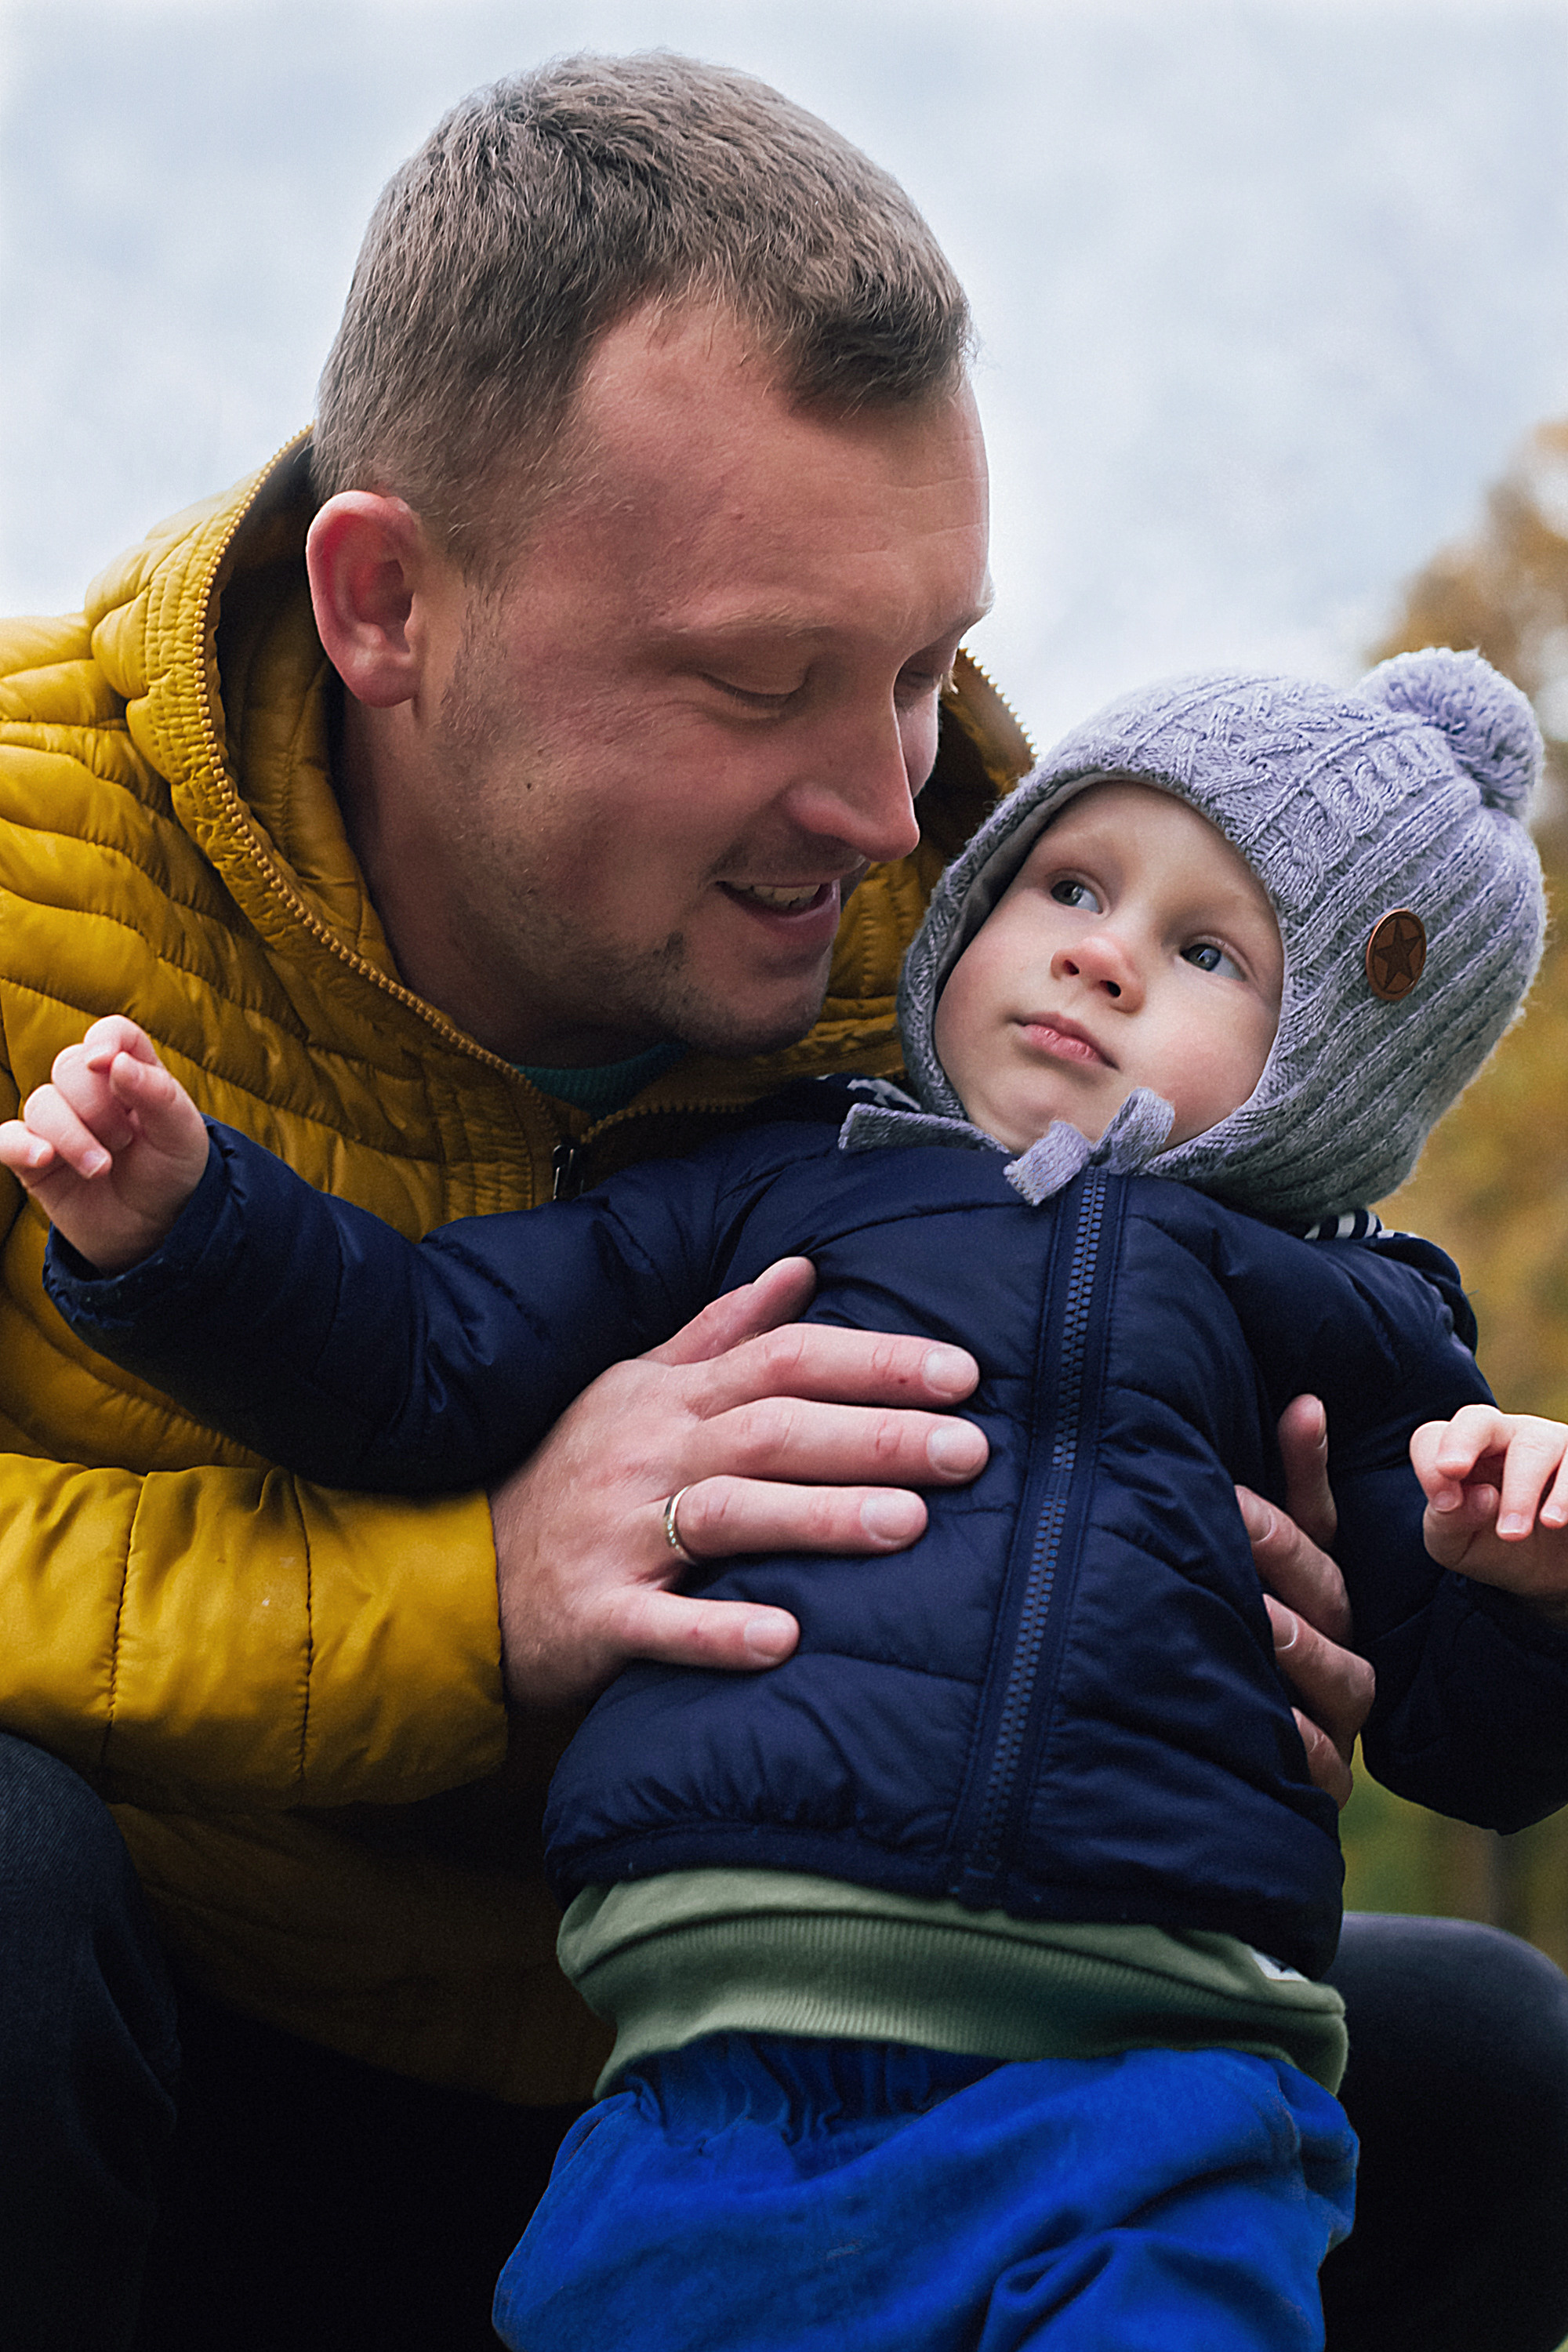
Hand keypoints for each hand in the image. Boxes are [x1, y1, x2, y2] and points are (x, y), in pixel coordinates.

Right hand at [0, 1017, 208, 1272]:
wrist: (153, 1230)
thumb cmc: (171, 1172)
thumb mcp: (181, 1135)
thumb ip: (157, 1094)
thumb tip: (115, 1062)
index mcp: (132, 1073)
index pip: (112, 1034)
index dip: (105, 1041)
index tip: (105, 1064)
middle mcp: (90, 1090)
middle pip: (68, 1066)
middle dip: (96, 1105)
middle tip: (124, 1142)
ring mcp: (58, 1122)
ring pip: (41, 1102)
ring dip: (72, 1136)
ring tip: (102, 1168)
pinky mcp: (32, 1157)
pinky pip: (5, 1139)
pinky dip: (17, 1145)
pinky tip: (43, 1158)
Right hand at [491, 1256, 988, 1706]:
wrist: (461, 1575)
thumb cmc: (571, 1476)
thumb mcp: (636, 1387)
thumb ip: (720, 1332)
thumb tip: (800, 1268)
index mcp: (672, 1399)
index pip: (785, 1360)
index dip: (875, 1361)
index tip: (963, 1374)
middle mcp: (652, 1455)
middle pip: (773, 1429)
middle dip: (875, 1435)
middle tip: (970, 1449)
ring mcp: (621, 1534)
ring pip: (728, 1513)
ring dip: (818, 1516)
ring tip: (909, 1524)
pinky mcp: (598, 1615)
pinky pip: (662, 1624)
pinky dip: (720, 1630)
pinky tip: (787, 1637)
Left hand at [1236, 1394, 1374, 1807]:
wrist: (1211, 1776)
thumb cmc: (1213, 1658)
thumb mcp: (1218, 1575)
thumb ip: (1241, 1506)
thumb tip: (1284, 1404)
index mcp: (1315, 1597)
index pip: (1320, 1525)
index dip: (1307, 1468)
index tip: (1298, 1412)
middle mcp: (1334, 1649)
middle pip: (1327, 1591)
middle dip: (1283, 1550)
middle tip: (1235, 1510)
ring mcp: (1333, 1716)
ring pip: (1342, 1674)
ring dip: (1300, 1642)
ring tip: (1258, 1615)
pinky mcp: (1319, 1778)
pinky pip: (1322, 1762)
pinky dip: (1300, 1738)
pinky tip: (1270, 1719)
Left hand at [1412, 1403, 1567, 1621]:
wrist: (1550, 1573)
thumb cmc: (1493, 1549)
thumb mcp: (1457, 1547)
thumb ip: (1450, 1524)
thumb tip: (1482, 1497)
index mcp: (1460, 1454)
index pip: (1432, 1437)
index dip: (1429, 1466)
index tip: (1444, 1505)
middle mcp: (1504, 1436)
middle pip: (1480, 1421)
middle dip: (1467, 1448)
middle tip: (1461, 1479)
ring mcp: (1551, 1444)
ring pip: (1538, 1444)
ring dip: (1526, 1488)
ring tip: (1528, 1530)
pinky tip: (1561, 1521)